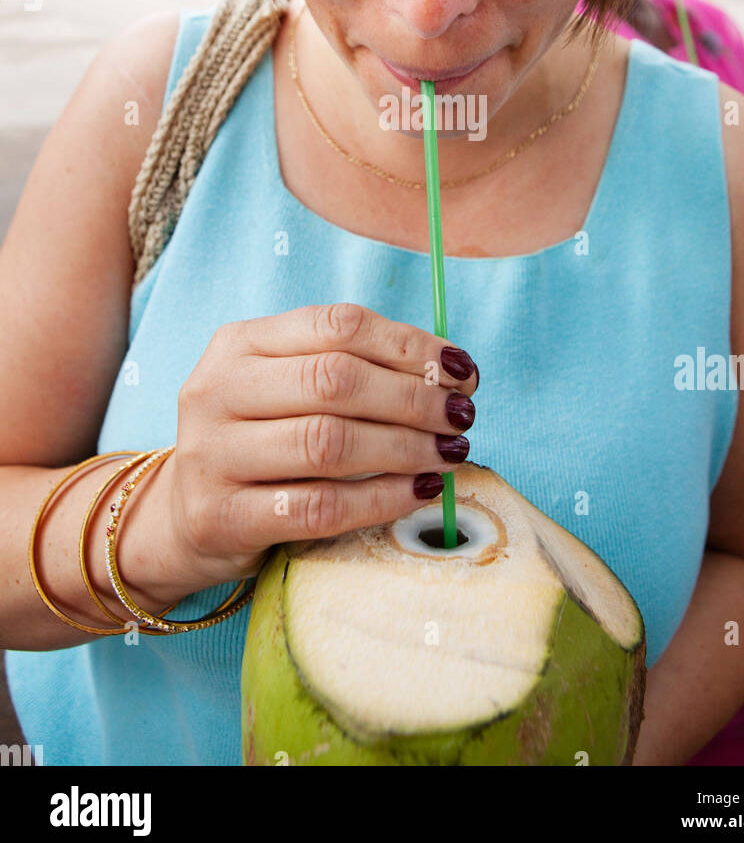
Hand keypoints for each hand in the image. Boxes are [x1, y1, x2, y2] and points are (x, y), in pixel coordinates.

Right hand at [157, 303, 478, 596]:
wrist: (184, 517)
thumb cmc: (260, 440)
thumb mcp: (285, 386)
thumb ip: (352, 368)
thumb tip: (452, 371)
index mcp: (238, 342)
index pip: (336, 325)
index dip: (407, 345)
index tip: (460, 368)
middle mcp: (217, 389)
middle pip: (334, 381)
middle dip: (413, 398)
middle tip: (461, 415)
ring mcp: (212, 455)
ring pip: (327, 442)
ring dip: (405, 447)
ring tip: (450, 453)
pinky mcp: (221, 517)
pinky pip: (318, 508)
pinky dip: (381, 500)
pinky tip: (419, 493)